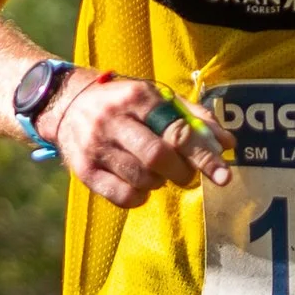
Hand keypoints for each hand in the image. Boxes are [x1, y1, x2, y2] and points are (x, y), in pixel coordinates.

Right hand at [54, 74, 233, 207]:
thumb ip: (194, 118)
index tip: (223, 174)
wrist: (66, 104)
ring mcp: (96, 146)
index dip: (204, 155)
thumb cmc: (124, 103)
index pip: (177, 130)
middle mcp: (114, 120)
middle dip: (182, 172)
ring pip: (141, 179)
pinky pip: (122, 196)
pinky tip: (140, 184)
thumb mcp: (157, 97)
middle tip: (186, 174)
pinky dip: (140, 197)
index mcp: (138, 97)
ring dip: (160, 182)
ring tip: (157, 172)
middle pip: (158, 156)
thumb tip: (228, 143)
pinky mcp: (84, 170)